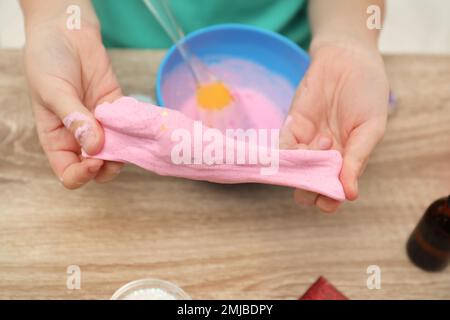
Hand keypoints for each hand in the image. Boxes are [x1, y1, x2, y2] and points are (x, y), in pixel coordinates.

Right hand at [24, 14, 122, 188]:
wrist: (66, 33)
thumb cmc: (48, 61)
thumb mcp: (53, 91)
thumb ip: (74, 119)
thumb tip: (95, 147)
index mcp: (57, 139)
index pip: (69, 171)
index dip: (82, 175)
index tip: (94, 161)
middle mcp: (80, 136)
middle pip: (98, 167)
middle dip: (109, 166)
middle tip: (118, 151)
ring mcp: (101, 124)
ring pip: (117, 150)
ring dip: (126, 150)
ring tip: (130, 137)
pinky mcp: (118, 110)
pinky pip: (130, 127)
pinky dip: (136, 130)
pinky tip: (138, 123)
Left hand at [280, 41, 388, 211]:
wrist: (348, 59)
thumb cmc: (367, 94)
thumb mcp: (371, 128)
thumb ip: (358, 159)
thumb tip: (350, 195)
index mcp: (346, 162)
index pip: (330, 193)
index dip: (327, 202)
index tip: (329, 201)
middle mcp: (323, 156)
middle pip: (307, 186)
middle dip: (309, 190)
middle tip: (319, 177)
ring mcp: (306, 142)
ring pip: (293, 170)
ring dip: (304, 168)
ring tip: (326, 143)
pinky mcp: (291, 126)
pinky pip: (283, 148)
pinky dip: (290, 152)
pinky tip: (311, 140)